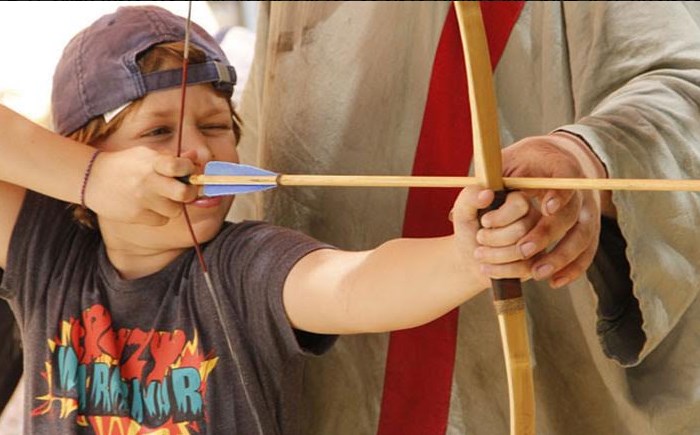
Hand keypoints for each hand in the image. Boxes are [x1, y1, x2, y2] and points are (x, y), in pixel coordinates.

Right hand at [84, 147, 198, 224]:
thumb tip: (195, 158)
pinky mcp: (135, 215)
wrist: (92, 179)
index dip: (189, 169)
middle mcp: (148, 181)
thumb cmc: (125, 165)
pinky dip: (160, 215)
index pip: (179, 166)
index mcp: (152, 163)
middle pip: (184, 193)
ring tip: (162, 198)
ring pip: (175, 210)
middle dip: (190, 193)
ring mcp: (142, 200)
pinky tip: (150, 206)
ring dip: (173, 205)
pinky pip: (161, 220)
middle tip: (185, 191)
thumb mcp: (145, 155)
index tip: (187, 170)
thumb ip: (171, 158)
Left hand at [451, 187, 537, 285]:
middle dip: (493, 238)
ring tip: (479, 253)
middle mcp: (533, 218)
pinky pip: (525, 268)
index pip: (520, 204)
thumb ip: (470, 197)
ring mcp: (539, 241)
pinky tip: (487, 267)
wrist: (469, 258)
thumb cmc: (469, 230)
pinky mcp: (537, 262)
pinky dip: (500, 270)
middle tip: (479, 238)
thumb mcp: (463, 212)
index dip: (500, 217)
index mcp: (518, 199)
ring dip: (494, 255)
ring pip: (523, 250)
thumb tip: (486, 193)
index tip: (484, 222)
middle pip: (521, 229)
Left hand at [500, 132, 608, 287]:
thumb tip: (484, 196)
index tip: (545, 207)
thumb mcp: (501, 163)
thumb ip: (489, 177)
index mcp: (556, 165)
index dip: (559, 193)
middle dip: (548, 233)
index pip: (566, 175)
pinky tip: (554, 282)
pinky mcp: (587, 231)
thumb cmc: (516, 168)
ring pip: (583, 236)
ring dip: (561, 257)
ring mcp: (586, 212)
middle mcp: (577, 189)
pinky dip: (573, 269)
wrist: (542, 168)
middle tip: (522, 249)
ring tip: (536, 272)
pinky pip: (587, 252)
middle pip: (572, 212)